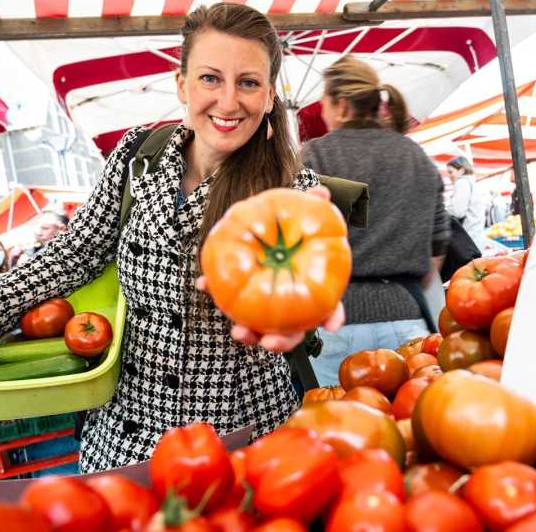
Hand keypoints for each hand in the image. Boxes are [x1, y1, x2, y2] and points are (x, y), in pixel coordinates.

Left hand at [194, 182, 342, 351]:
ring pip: (262, 330)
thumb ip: (311, 204)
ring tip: (238, 331)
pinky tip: (203, 284)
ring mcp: (265, 306)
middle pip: (293, 331)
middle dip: (282, 341)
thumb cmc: (285, 225)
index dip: (332, 318)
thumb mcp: (298, 211)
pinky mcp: (239, 296)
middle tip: (269, 342)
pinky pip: (229, 300)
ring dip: (250, 334)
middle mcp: (291, 304)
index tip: (331, 326)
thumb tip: (322, 192)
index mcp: (311, 288)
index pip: (329, 307)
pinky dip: (215, 292)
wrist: (256, 225)